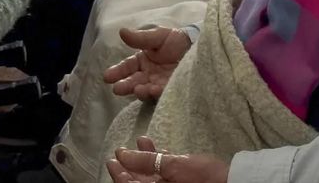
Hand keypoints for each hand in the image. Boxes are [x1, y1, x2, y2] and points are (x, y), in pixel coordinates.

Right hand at [103, 27, 191, 99]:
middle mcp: (148, 75)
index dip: (117, 72)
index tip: (107, 77)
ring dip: (140, 91)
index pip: (127, 67)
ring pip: (146, 89)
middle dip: (125, 85)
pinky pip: (163, 93)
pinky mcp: (172, 89)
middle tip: (117, 89)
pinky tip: (153, 90)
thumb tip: (121, 31)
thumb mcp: (158, 36)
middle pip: (134, 81)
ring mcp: (159, 83)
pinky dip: (157, 92)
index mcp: (142, 61)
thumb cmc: (176, 40)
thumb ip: (140, 38)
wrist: (200, 46)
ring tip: (137, 90)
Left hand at [107, 137, 229, 182]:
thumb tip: (121, 155)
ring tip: (141, 140)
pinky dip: (160, 161)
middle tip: (121, 151)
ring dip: (145, 159)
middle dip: (131, 166)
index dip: (119, 173)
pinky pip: (166, 174)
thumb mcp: (174, 166)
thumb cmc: (205, 177)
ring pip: (153, 177)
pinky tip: (158, 147)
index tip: (112, 159)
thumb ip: (147, 161)